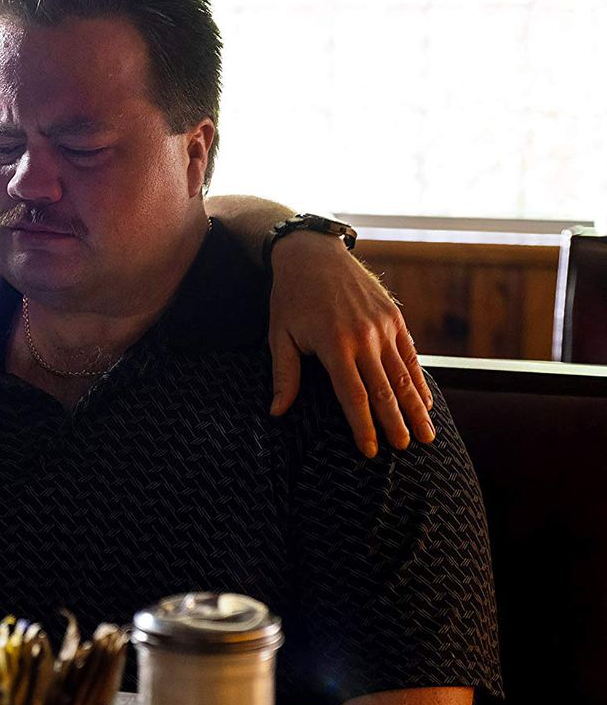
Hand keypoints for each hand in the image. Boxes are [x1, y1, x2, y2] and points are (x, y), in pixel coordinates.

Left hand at [268, 232, 433, 457]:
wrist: (313, 254)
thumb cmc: (291, 297)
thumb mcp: (279, 335)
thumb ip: (284, 375)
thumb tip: (277, 413)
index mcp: (334, 345)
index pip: (354, 396)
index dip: (364, 426)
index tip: (371, 451)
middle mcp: (364, 337)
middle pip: (384, 390)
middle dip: (396, 423)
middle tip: (406, 448)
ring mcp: (382, 326)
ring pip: (403, 375)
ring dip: (416, 406)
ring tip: (426, 434)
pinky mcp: (394, 316)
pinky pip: (410, 354)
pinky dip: (418, 379)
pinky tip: (426, 400)